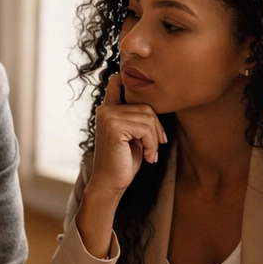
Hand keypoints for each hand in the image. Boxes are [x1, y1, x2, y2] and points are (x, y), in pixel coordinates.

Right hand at [90, 75, 167, 196]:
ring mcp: (108, 117)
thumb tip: (158, 95)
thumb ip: (136, 115)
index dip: (129, 80)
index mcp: (106, 108)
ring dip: (155, 139)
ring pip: (148, 117)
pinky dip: (152, 145)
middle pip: (146, 105)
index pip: (117, 80)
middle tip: (157, 146)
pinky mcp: (114, 127)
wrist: (110, 184)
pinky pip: (145, 129)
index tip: (142, 90)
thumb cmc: (123, 161)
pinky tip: (148, 157)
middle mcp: (104, 109)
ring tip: (151, 154)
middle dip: (156, 127)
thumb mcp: (132, 134)